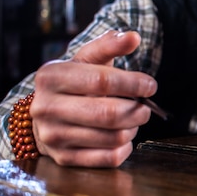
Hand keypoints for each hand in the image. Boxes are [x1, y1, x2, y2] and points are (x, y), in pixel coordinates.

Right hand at [30, 30, 157, 167]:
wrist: (46, 112)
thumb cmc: (75, 81)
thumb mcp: (87, 58)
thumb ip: (110, 45)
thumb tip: (133, 36)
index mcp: (52, 76)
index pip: (102, 81)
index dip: (133, 83)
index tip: (150, 85)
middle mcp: (46, 107)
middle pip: (108, 113)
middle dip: (138, 110)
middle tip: (146, 107)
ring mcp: (52, 136)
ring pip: (113, 137)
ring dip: (133, 128)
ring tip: (132, 119)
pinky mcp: (64, 158)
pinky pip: (110, 158)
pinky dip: (125, 147)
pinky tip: (123, 136)